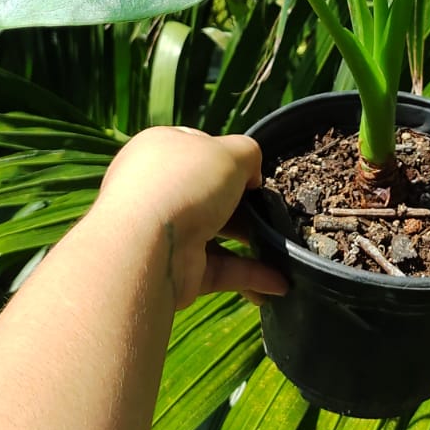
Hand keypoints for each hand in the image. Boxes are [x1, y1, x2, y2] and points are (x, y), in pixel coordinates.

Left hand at [95, 127, 287, 308]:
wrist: (146, 246)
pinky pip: (219, 268)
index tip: (253, 172)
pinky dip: (248, 275)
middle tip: (272, 210)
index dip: (227, 156)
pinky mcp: (178, 267)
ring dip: (251, 241)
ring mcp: (166, 230)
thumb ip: (248, 153)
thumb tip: (250, 176)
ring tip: (283, 248)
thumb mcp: (230, 152)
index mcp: (161, 150)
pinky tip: (279, 283)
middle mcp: (158, 189)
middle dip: (243, 204)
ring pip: (216, 232)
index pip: (197, 147)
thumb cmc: (186, 184)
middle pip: (209, 193)